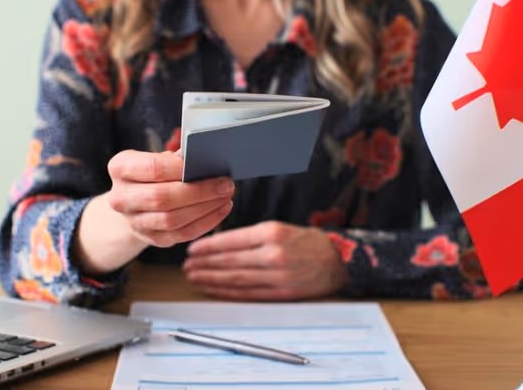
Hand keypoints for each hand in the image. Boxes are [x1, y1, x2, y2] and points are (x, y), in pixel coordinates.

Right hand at [106, 150, 234, 247]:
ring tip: (225, 196)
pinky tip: (220, 209)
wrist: (134, 202)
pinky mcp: (151, 239)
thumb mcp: (155, 158)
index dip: (181, 168)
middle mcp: (121, 198)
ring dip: (205, 208)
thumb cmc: (151, 174)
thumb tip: (209, 158)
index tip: (206, 164)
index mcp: (120, 168)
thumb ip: (176, 158)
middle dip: (199, 191)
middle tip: (225, 184)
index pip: (152, 168)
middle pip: (162, 198)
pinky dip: (205, 222)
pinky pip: (182, 234)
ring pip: (172, 220)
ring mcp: (134, 222)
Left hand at [183, 221, 347, 300]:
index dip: (208, 246)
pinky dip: (228, 292)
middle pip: (230, 261)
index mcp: (272, 232)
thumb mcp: (279, 228)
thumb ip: (251, 236)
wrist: (336, 260)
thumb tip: (218, 244)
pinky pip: (248, 294)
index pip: (231, 240)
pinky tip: (214, 289)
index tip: (192, 249)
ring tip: (194, 277)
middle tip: (186, 266)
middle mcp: (274, 254)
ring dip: (211, 279)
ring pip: (236, 279)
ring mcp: (278, 276)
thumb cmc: (304, 242)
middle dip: (204, 264)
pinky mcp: (281, 293)